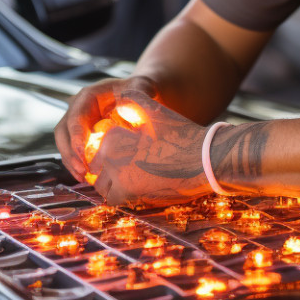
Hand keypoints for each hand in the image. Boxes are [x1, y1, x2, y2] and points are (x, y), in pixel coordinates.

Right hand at [55, 76, 158, 182]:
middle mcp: (78, 109)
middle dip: (69, 153)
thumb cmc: (138, 88)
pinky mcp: (83, 136)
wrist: (138, 94)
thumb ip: (138, 92)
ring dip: (71, 162)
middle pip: (63, 131)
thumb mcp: (140, 86)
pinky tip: (86, 177)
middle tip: (82, 170)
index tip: (82, 152)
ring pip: (64, 143)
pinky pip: (73, 151)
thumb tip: (134, 110)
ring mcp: (79, 123)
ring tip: (83, 178)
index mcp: (88, 96)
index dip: (76, 135)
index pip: (76, 116)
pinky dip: (77, 164)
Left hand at [85, 89, 213, 206]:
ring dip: (109, 183)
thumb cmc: (181, 134)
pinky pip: (113, 199)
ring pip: (102, 186)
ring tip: (126, 178)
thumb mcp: (155, 111)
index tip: (116, 152)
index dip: (102, 151)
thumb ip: (132, 101)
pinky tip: (133, 188)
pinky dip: (119, 195)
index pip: (95, 149)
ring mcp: (120, 179)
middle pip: (96, 168)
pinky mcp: (132, 196)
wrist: (204, 160)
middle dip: (103, 169)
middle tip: (120, 167)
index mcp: (113, 137)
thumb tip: (118, 100)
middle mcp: (111, 158)